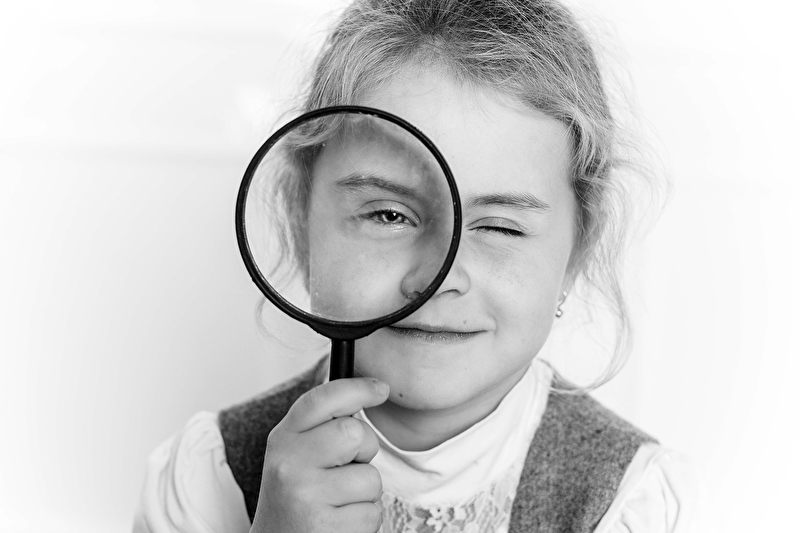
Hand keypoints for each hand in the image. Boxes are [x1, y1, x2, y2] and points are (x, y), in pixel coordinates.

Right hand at [250, 377, 389, 532]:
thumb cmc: (295, 496)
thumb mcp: (294, 454)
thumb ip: (321, 425)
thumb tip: (370, 389)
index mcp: (282, 440)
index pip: (322, 400)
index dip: (357, 388)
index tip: (381, 389)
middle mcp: (289, 465)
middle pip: (354, 433)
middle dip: (365, 449)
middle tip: (349, 466)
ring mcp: (306, 497)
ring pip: (371, 479)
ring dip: (365, 493)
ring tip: (339, 502)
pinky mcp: (324, 529)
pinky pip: (372, 513)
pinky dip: (364, 520)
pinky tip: (340, 523)